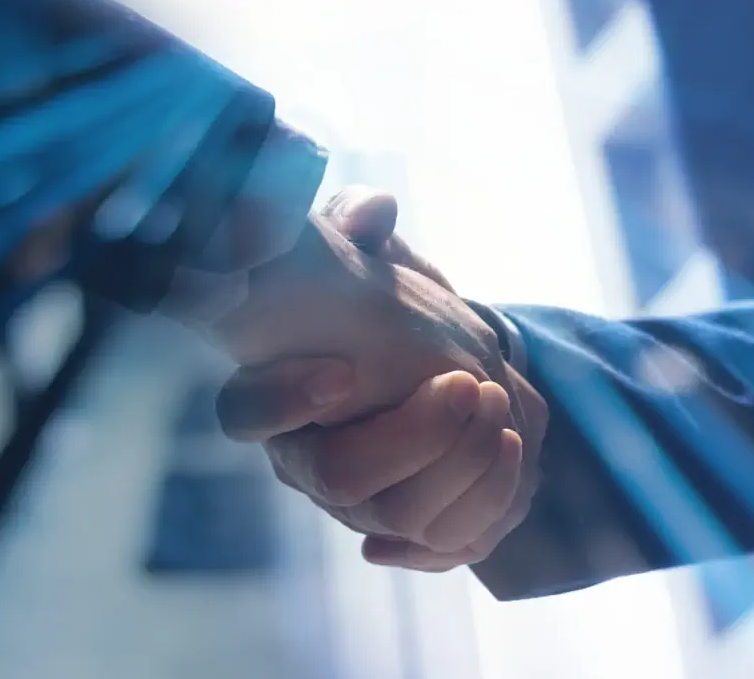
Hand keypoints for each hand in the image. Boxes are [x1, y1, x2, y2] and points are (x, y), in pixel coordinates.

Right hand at [210, 188, 548, 568]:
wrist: (428, 360)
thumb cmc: (377, 303)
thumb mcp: (357, 251)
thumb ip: (352, 224)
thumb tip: (371, 212)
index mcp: (273, 396)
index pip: (244, 415)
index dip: (285, 401)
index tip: (343, 371)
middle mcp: (308, 459)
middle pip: (339, 481)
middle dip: (415, 436)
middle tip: (468, 382)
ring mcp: (361, 503)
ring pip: (403, 517)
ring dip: (465, 465)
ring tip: (499, 405)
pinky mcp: (414, 523)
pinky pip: (448, 541)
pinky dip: (486, 504)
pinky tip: (509, 449)